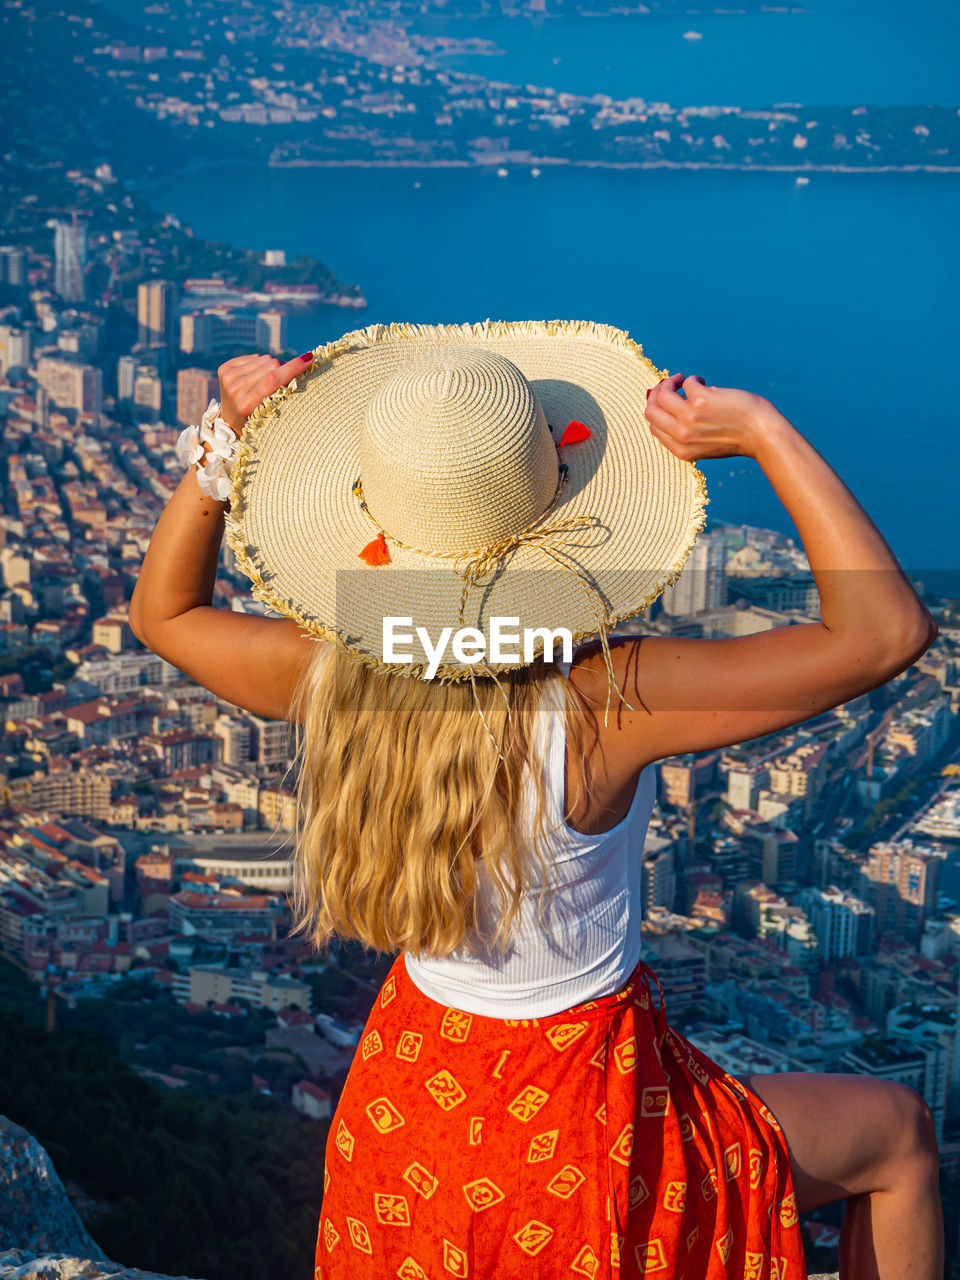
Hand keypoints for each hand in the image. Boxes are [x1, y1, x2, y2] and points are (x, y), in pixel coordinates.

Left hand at [217, 351, 312, 436]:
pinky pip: (253, 357)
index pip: (273, 379)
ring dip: (272, 366)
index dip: (292, 368)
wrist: (230, 421)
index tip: (309, 359)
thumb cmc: (257, 421)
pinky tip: (258, 376)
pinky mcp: (224, 369)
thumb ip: (281, 394)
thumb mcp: (270, 416)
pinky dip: (261, 364)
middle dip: (284, 367)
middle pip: (269, 365)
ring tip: (270, 380)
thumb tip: (301, 365)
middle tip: (288, 377)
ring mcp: (228, 378)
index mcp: (246, 405)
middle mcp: (234, 390)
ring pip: (263, 359)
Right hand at [644, 372, 783, 461]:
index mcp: (681, 450)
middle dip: (657, 393)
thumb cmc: (736, 437)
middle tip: (669, 385)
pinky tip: (706, 383)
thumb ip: (684, 430)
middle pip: (650, 411)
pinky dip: (694, 379)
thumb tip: (660, 397)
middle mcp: (682, 436)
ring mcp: (690, 418)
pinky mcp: (702, 400)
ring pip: (662, 394)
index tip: (667, 400)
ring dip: (670, 381)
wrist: (762, 435)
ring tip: (683, 379)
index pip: (654, 426)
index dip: (657, 410)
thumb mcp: (703, 443)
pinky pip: (688, 382)